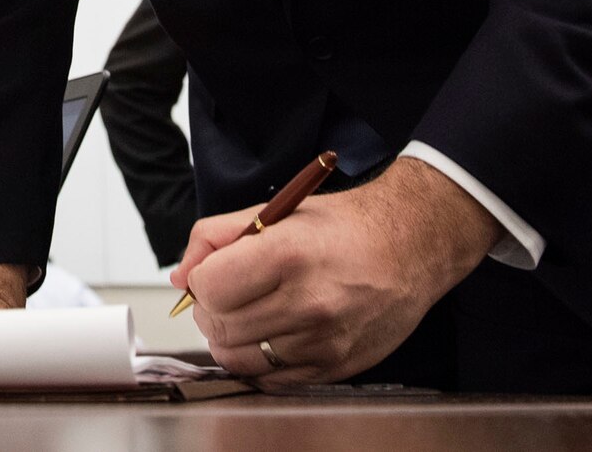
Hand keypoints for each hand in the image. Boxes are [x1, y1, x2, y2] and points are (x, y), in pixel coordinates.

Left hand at [171, 158, 498, 385]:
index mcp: (290, 255)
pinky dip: (258, 361)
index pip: (211, 288)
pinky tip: (270, 333)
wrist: (410, 248)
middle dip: (210, 310)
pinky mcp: (334, 367)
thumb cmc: (344, 227)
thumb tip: (181, 275)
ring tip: (245, 313)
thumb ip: (216, 237)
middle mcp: (309, 303)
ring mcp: (323, 341)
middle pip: (220, 327)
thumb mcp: (276, 211)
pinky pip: (270, 379)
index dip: (201, 280)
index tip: (211, 273)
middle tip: (225, 294)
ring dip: (229, 338)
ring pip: (239, 359)